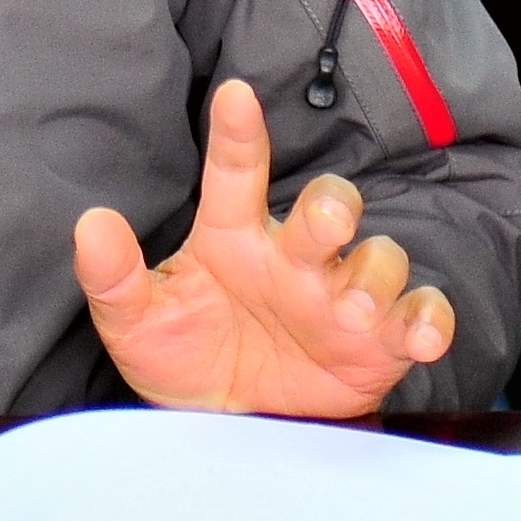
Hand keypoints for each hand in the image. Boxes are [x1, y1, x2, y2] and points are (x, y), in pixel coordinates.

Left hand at [75, 78, 453, 415]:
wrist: (228, 427)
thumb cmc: (185, 355)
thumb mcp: (136, 324)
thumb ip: (112, 277)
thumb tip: (89, 225)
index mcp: (233, 237)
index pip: (235, 174)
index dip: (237, 134)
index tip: (234, 93)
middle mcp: (294, 255)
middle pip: (330, 205)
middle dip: (334, 206)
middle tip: (325, 226)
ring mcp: (342, 295)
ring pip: (380, 257)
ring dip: (373, 276)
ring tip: (349, 309)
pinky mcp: (383, 340)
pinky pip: (421, 314)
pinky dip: (430, 320)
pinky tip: (420, 337)